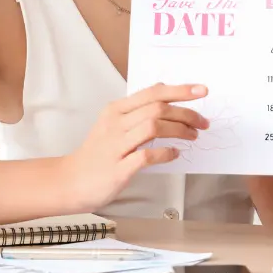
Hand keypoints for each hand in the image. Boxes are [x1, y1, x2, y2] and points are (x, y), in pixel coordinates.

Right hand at [60, 83, 209, 210]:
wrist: (69, 181)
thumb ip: (137, 109)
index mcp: (116, 110)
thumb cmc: (97, 154)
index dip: (180, 90)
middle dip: (186, 113)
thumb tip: (164, 90)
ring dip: (180, 130)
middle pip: (157, 108)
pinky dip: (166, 153)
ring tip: (193, 136)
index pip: (152, 93)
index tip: (201, 90)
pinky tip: (176, 154)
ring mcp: (116, 146)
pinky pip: (147, 155)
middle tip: (203, 122)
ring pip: (154, 127)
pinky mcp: (118, 168)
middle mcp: (115, 124)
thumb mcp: (113, 124)